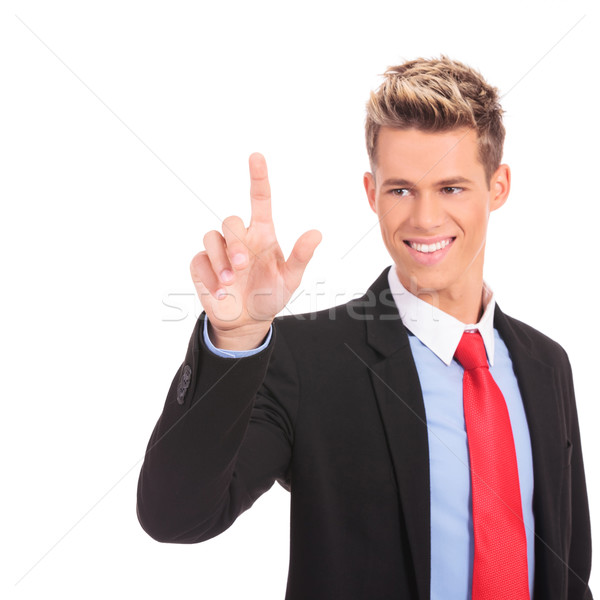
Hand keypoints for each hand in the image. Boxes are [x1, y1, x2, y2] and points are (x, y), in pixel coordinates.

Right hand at [190, 153, 321, 349]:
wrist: (248, 321)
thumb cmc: (270, 295)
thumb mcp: (290, 279)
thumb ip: (301, 257)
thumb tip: (317, 233)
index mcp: (262, 235)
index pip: (260, 200)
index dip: (258, 178)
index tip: (256, 156)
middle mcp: (239, 239)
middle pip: (230, 221)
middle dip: (234, 243)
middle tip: (241, 267)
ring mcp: (219, 251)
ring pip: (211, 237)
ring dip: (220, 260)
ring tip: (229, 283)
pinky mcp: (202, 266)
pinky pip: (199, 260)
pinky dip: (208, 277)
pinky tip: (220, 294)